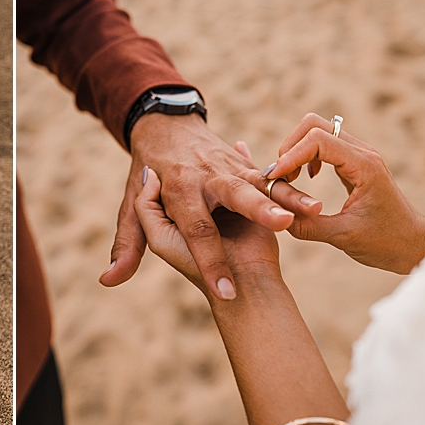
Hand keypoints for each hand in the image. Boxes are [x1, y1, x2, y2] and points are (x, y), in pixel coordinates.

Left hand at [107, 114, 296, 299]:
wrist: (166, 130)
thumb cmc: (150, 180)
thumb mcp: (132, 209)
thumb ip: (129, 242)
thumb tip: (109, 279)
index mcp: (177, 191)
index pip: (195, 232)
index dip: (210, 264)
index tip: (226, 294)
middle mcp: (206, 177)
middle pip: (235, 194)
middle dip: (260, 210)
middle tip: (281, 224)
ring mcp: (230, 169)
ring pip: (262, 183)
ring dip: (287, 198)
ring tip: (313, 210)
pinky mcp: (248, 168)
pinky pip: (273, 178)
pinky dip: (294, 189)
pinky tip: (315, 203)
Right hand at [265, 113, 424, 272]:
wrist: (411, 242)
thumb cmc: (385, 241)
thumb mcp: (343, 238)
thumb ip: (307, 226)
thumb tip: (276, 216)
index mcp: (364, 167)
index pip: (318, 140)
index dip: (290, 156)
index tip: (275, 179)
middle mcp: (362, 153)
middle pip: (314, 125)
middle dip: (290, 147)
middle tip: (282, 177)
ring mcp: (358, 155)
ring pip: (317, 130)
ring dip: (296, 150)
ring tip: (290, 179)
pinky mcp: (353, 162)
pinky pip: (323, 143)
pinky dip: (305, 155)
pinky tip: (305, 178)